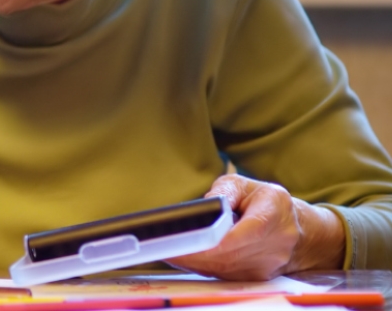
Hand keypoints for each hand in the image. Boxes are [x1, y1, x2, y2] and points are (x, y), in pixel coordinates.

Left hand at [167, 174, 344, 279]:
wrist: (298, 230)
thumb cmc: (265, 203)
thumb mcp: (245, 185)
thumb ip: (224, 191)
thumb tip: (205, 206)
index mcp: (273, 214)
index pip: (241, 233)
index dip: (211, 240)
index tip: (186, 239)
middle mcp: (275, 244)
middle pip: (228, 255)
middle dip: (194, 253)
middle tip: (164, 247)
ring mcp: (268, 265)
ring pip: (225, 268)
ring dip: (194, 263)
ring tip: (167, 252)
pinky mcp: (257, 277)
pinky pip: (226, 275)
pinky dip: (203, 268)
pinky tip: (184, 259)